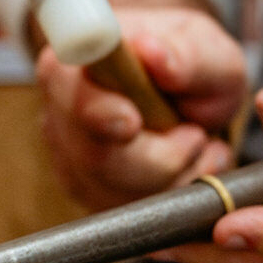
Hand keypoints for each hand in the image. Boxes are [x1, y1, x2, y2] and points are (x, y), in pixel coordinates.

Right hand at [37, 7, 245, 211]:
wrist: (185, 97)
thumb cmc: (187, 64)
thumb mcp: (204, 48)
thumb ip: (184, 53)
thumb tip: (151, 51)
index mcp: (70, 68)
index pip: (72, 97)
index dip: (98, 113)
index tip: (131, 122)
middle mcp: (58, 118)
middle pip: (97, 158)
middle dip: (162, 156)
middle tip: (196, 132)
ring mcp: (70, 163)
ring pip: (122, 193)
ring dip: (176, 174)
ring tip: (195, 140)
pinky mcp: (91, 197)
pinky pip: (136, 214)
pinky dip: (174, 191)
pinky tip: (185, 163)